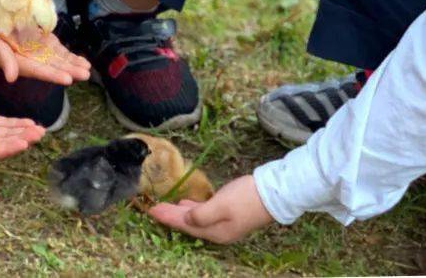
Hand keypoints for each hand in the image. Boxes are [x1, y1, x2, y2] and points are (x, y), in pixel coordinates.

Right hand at [0, 18, 90, 84]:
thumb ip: (2, 58)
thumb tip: (12, 78)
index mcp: (17, 62)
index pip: (37, 70)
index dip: (52, 74)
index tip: (67, 79)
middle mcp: (31, 60)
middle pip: (51, 67)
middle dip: (68, 71)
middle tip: (84, 75)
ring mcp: (40, 51)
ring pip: (58, 60)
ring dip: (73, 65)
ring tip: (87, 69)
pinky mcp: (45, 43)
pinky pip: (60, 52)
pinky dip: (71, 57)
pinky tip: (84, 62)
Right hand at [0, 82, 45, 166]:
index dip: (8, 149)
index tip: (23, 144)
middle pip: (5, 143)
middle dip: (22, 139)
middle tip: (39, 135)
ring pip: (7, 134)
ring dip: (23, 132)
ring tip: (41, 130)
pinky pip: (4, 124)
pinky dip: (16, 123)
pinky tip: (30, 122)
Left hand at [148, 175, 272, 243]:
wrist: (275, 193)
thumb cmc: (246, 198)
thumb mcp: (221, 205)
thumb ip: (200, 215)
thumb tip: (185, 219)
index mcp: (215, 232)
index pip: (184, 225)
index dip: (167, 218)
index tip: (151, 210)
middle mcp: (218, 232)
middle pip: (188, 225)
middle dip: (171, 217)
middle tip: (154, 208)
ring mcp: (225, 224)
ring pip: (196, 220)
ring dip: (181, 214)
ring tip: (167, 207)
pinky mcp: (230, 215)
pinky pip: (204, 215)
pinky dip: (193, 210)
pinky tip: (188, 205)